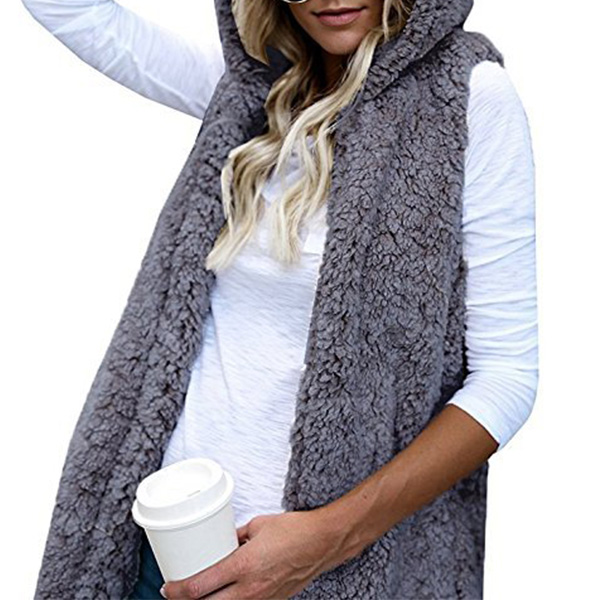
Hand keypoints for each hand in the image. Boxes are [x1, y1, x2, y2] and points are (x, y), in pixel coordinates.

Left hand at [160, 509, 339, 598]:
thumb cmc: (293, 530)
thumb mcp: (258, 525)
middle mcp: (250, 589)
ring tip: (201, 592)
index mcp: (243, 566)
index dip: (177, 591)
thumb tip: (221, 540)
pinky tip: (229, 593)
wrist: (323, 543)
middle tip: (177, 593)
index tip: (168, 587)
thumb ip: (235, 536)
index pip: (200, 588)